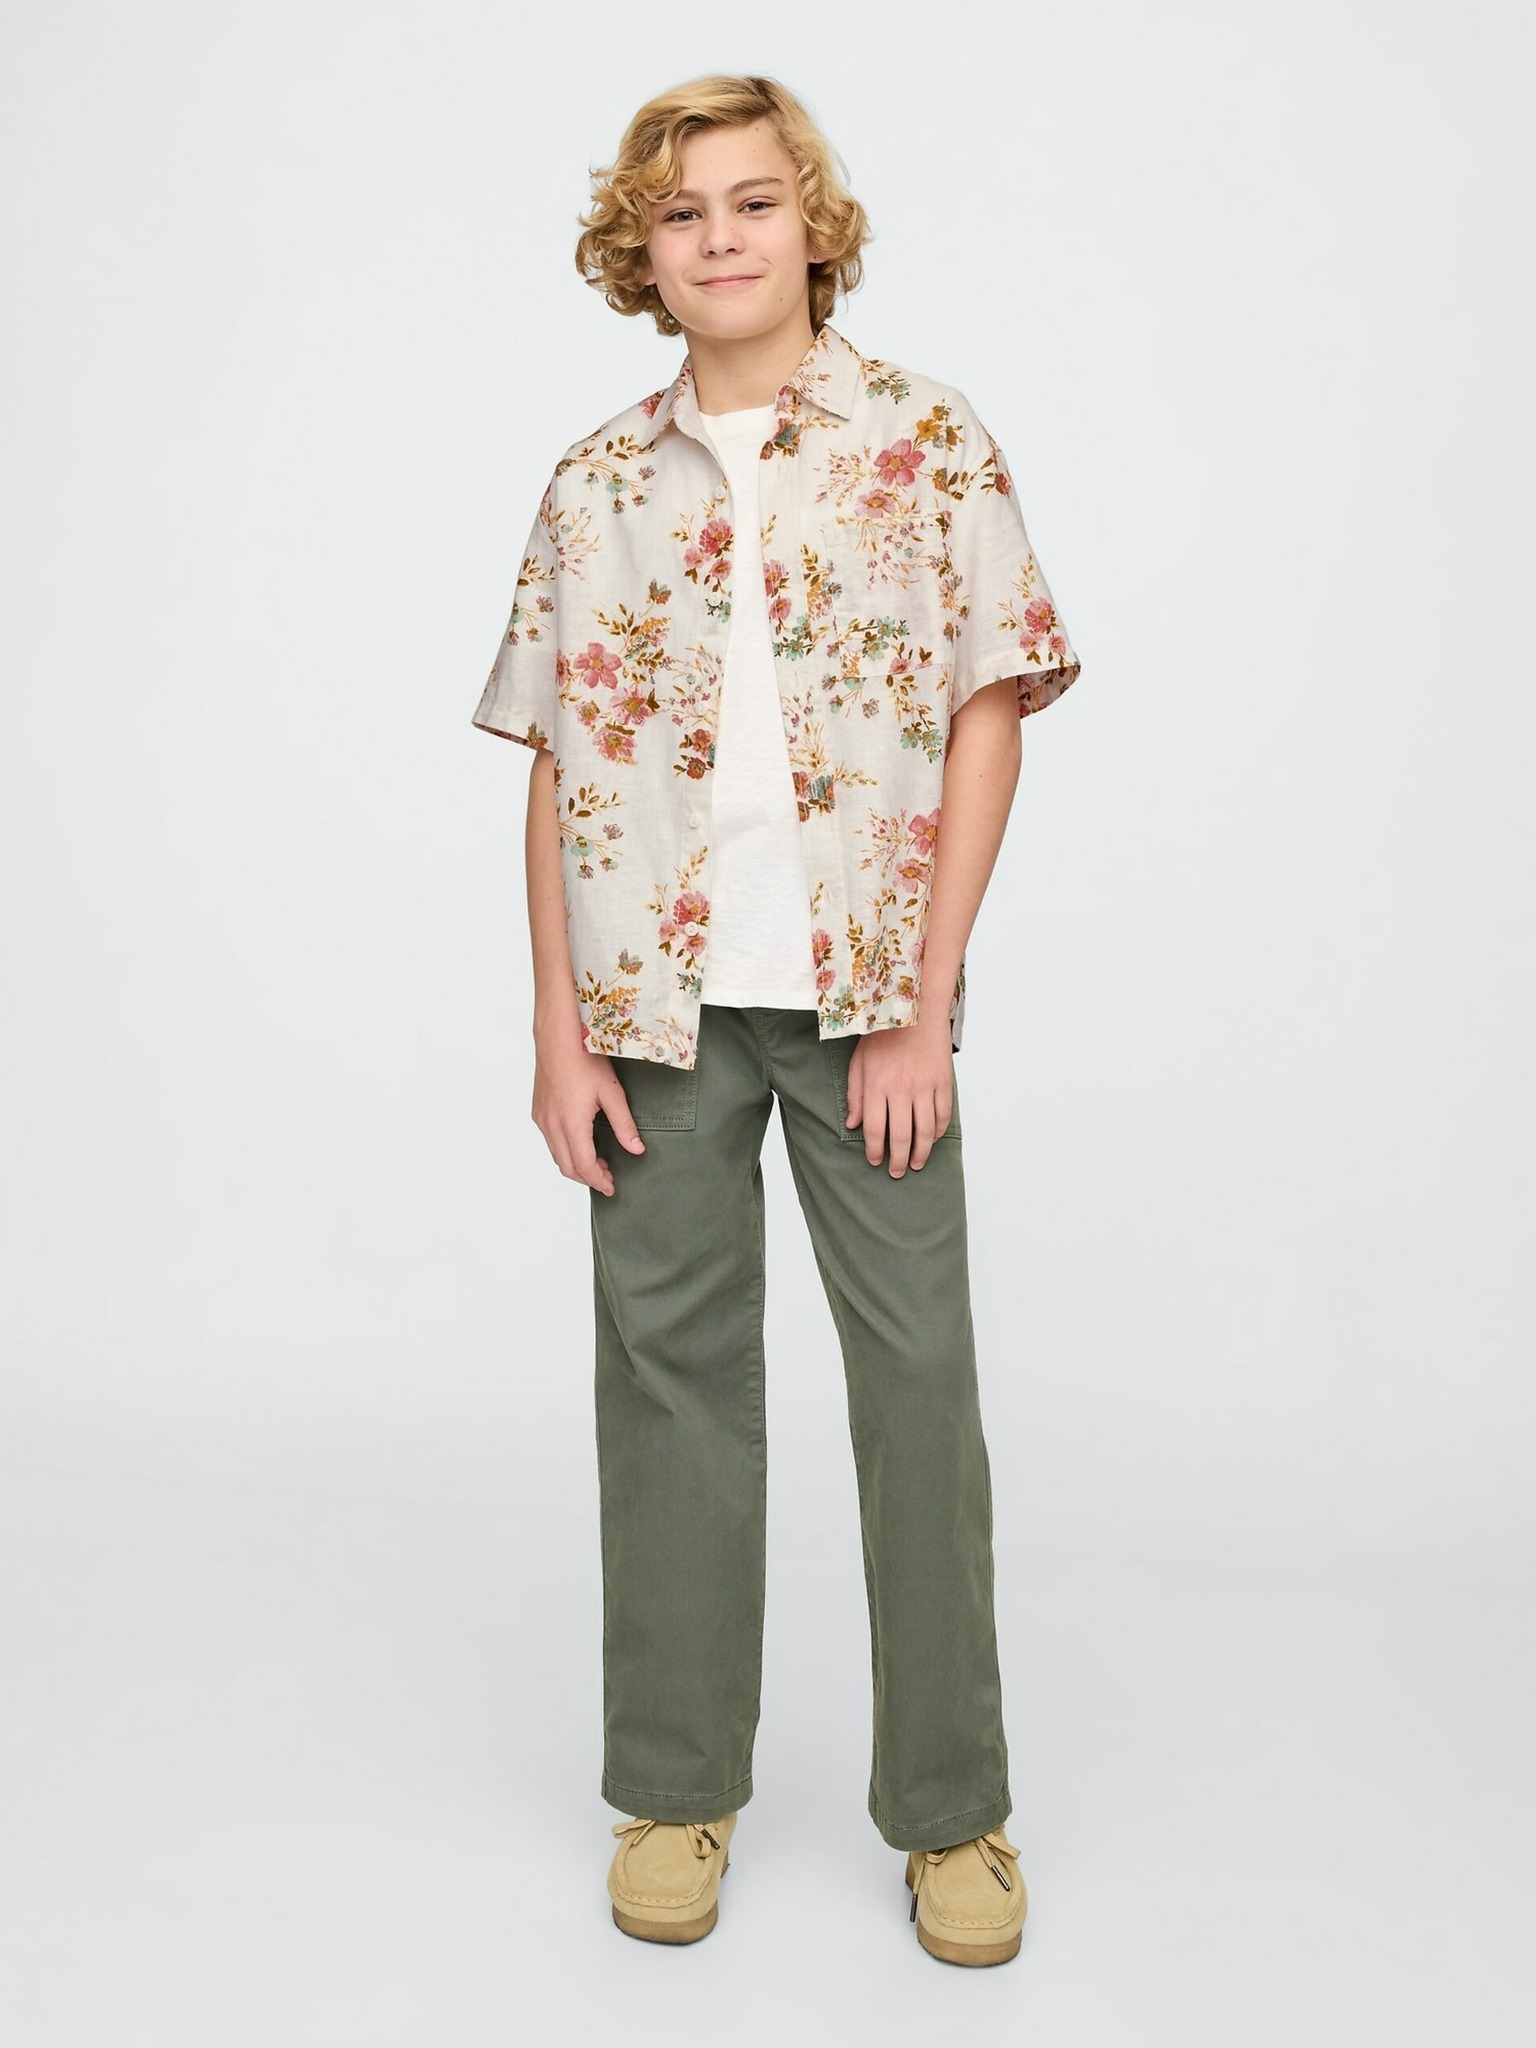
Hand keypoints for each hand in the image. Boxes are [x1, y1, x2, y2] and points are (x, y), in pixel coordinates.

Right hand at [532, 1027, 645, 1196]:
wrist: (558, 1037)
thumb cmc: (585, 1058)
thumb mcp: (611, 1092)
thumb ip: (624, 1125)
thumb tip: (637, 1150)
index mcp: (571, 1123)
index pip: (584, 1167)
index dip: (598, 1181)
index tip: (612, 1187)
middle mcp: (551, 1125)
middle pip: (568, 1167)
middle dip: (588, 1178)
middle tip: (608, 1177)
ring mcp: (541, 1119)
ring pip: (557, 1156)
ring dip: (576, 1165)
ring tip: (598, 1161)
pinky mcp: (538, 1111)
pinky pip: (550, 1141)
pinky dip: (565, 1151)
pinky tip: (581, 1142)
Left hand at [843, 1015, 956, 1176]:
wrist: (915, 1008)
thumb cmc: (882, 1034)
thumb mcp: (858, 1061)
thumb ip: (855, 1094)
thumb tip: (853, 1124)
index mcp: (877, 1085)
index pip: (875, 1128)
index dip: (874, 1150)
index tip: (874, 1160)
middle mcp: (901, 1089)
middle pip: (901, 1136)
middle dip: (899, 1160)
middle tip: (897, 1172)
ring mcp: (925, 1086)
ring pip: (925, 1131)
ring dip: (921, 1152)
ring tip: (916, 1163)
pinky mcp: (943, 1081)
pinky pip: (943, 1115)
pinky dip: (938, 1132)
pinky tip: (931, 1140)